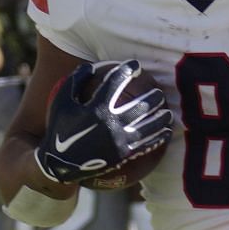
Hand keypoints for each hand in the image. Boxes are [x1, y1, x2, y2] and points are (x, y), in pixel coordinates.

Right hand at [34, 59, 177, 185]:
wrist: (61, 164)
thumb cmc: (59, 129)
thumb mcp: (61, 102)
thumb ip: (75, 82)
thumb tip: (90, 66)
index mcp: (96, 108)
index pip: (116, 83)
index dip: (127, 70)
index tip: (136, 65)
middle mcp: (111, 123)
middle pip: (140, 106)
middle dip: (152, 97)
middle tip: (159, 92)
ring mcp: (119, 140)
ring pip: (148, 126)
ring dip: (160, 118)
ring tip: (168, 113)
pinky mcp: (123, 154)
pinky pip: (145, 144)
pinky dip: (158, 138)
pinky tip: (165, 134)